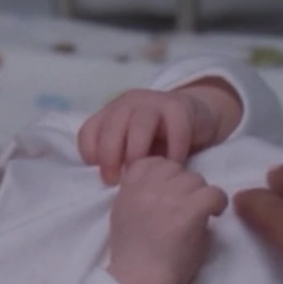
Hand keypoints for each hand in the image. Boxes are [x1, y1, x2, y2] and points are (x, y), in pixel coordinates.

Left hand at [78, 88, 219, 184]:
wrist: (194, 115)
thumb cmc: (157, 139)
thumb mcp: (132, 147)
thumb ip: (118, 157)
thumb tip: (107, 181)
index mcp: (110, 114)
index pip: (88, 131)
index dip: (90, 154)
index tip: (101, 175)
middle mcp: (127, 104)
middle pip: (110, 127)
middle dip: (110, 157)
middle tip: (115, 181)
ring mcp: (152, 102)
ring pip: (139, 126)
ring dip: (137, 152)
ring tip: (144, 174)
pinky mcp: (178, 107)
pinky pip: (174, 130)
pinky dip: (174, 151)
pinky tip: (174, 166)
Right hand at [107, 157, 227, 283]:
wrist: (141, 279)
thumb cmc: (133, 253)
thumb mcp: (124, 213)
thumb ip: (139, 193)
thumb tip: (164, 185)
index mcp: (130, 185)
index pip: (154, 162)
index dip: (165, 177)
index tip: (167, 196)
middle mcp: (150, 184)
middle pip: (178, 170)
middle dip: (182, 187)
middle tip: (183, 210)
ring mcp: (172, 194)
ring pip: (197, 180)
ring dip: (198, 196)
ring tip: (197, 217)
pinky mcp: (193, 209)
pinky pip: (215, 193)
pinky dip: (217, 204)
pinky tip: (213, 216)